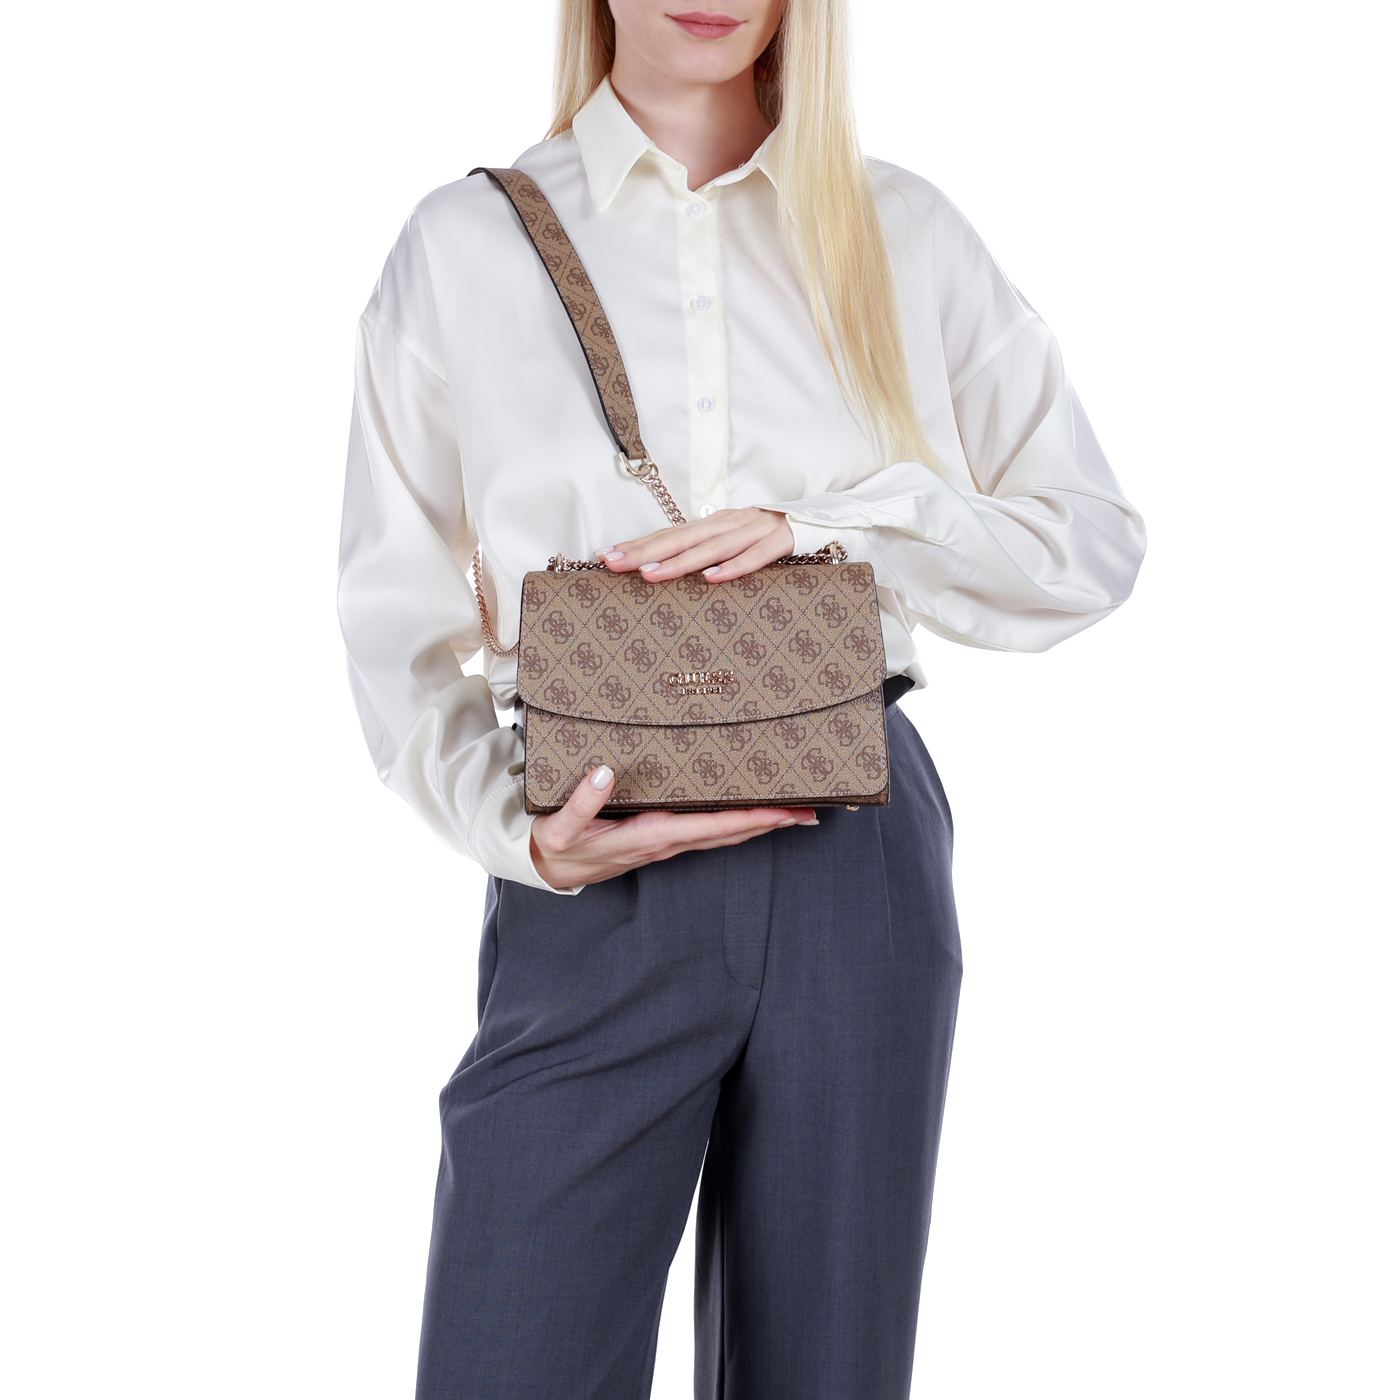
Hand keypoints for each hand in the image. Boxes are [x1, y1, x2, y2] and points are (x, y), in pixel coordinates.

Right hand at [529, 764, 816, 889]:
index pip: (708, 828)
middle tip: (810, 810)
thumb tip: (605, 774)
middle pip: (729, 834)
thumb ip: (581, 803)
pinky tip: (755, 816)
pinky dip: (738, 824)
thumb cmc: (558, 844)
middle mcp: (667, 842)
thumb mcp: (560, 826)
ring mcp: (669, 843)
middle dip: (770, 823)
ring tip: (797, 813)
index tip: (781, 812)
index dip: (747, 819)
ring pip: (725, 835)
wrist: (550, 866)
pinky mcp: (665, 839)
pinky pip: (711, 832)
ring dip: (761, 825)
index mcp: (648, 836)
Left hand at [598, 507, 793, 582]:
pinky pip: (754, 558)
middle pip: (681, 538)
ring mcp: (754, 531)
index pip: (669, 534)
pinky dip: (732, 568)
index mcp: (714, 523)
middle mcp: (729, 523)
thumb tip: (661, 567)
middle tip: (615, 564)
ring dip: (680, 562)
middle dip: (645, 551)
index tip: (605, 556)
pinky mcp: (779, 543)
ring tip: (651, 574)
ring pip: (712, 548)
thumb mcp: (730, 539)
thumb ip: (702, 551)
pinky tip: (711, 579)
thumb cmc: (766, 536)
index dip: (637, 544)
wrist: (816, 520)